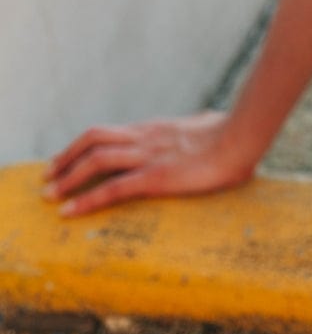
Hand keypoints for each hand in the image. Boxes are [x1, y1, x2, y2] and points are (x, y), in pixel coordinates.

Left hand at [40, 109, 255, 217]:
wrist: (243, 137)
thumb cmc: (231, 132)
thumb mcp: (205, 125)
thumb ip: (197, 125)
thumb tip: (205, 121)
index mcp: (154, 128)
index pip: (107, 132)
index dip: (81, 146)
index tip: (66, 160)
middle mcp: (145, 137)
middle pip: (93, 139)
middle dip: (66, 158)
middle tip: (47, 176)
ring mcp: (149, 155)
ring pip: (96, 161)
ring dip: (68, 178)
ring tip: (50, 196)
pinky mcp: (157, 176)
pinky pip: (114, 188)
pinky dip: (87, 200)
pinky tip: (71, 212)